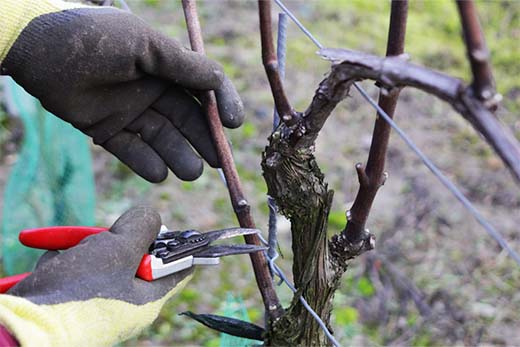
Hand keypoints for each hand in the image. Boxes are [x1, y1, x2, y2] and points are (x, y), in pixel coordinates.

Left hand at [1, 5, 243, 181]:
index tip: (234, 124)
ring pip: (162, 138)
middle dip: (204, 139)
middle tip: (218, 161)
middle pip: (186, 118)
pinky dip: (146, 163)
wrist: (38, 52)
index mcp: (165, 64)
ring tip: (192, 172)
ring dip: (179, 156)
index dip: (221, 104)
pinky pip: (132, 150)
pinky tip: (158, 173)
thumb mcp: (144, 44)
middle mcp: (151, 89)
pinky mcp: (107, 129)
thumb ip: (182, 65)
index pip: (203, 86)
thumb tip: (218, 81)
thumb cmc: (94, 39)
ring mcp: (130, 111)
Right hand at [5, 206, 191, 345]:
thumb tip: (151, 216)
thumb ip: (142, 228)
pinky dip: (64, 259)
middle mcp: (126, 302)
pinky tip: (55, 267)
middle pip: (135, 256)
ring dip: (84, 248)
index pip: (179, 269)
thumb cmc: (81, 292)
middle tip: (105, 240)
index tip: (181, 228)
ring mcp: (97, 300)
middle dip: (116, 241)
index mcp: (147, 298)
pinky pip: (74, 266)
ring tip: (73, 257)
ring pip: (101, 256)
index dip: (182, 246)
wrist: (26, 324)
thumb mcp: (120, 249)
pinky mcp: (70, 297)